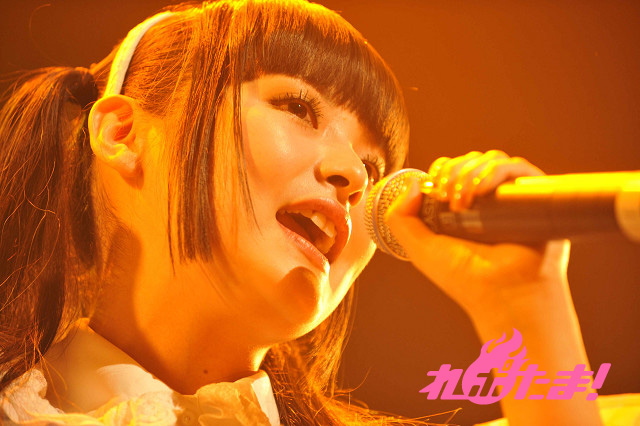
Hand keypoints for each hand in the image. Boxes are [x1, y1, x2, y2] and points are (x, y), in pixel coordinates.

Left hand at [385, 150, 569, 319]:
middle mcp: (491, 200)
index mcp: (465, 208)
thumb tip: (412, 182)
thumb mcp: (419, 249)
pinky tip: (481, 192)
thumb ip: (400, 218)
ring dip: (470, 173)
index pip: (455, 170)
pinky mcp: (537, 198)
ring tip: (462, 202)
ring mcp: (514, 198)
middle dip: (453, 171)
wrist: (503, 294)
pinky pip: (518, 169)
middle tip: (446, 195)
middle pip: (472, 161)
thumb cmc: (465, 278)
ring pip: (493, 160)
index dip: (442, 170)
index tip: (433, 186)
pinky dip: (495, 172)